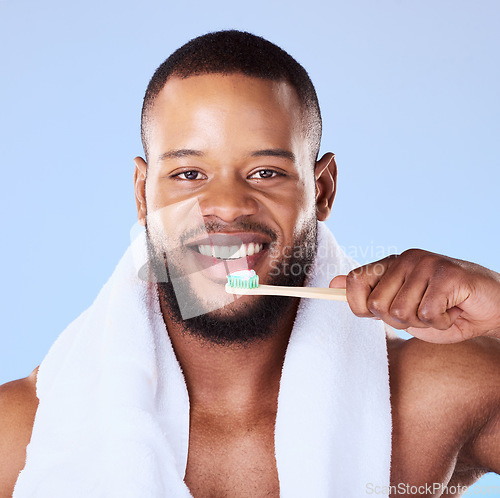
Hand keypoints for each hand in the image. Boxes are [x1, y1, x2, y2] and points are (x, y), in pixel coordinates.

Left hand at [329, 249, 499, 342]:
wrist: (489, 311)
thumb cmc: (442, 310)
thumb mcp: (399, 308)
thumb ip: (368, 295)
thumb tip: (333, 283)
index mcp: (391, 264)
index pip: (355, 281)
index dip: (359, 306)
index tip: (378, 314)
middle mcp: (405, 259)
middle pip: (376, 304)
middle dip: (398, 321)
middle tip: (420, 314)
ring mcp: (427, 264)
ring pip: (401, 311)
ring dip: (421, 324)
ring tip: (438, 311)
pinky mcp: (448, 274)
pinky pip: (427, 314)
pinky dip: (440, 323)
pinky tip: (452, 311)